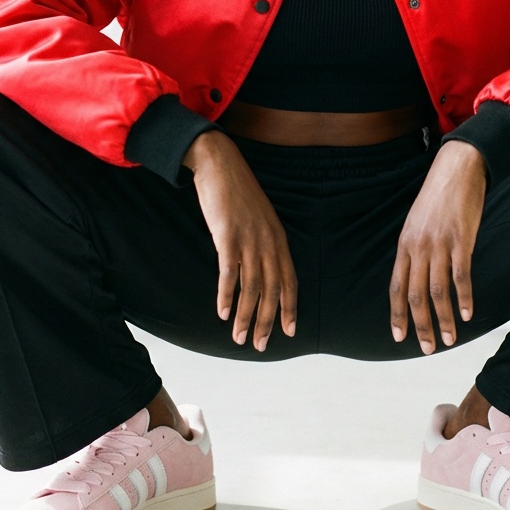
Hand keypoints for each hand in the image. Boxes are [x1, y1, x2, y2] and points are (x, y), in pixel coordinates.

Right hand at [183, 131, 296, 351]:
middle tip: (261, 345)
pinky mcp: (228, 237)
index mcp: (278, 238)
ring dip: (246, 316)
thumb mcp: (259, 217)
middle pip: (272, 290)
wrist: (220, 164)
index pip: (289, 279)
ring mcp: (249, 240)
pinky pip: (229, 274)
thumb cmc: (237, 191)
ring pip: (252, 288)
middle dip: (268, 321)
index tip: (289, 330)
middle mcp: (268, 242)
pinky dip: (227, 296)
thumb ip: (263, 240)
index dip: (289, 306)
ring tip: (240, 338)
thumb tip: (260, 264)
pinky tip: (223, 313)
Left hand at [389, 140, 486, 353]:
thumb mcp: (416, 224)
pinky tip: (468, 314)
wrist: (457, 169)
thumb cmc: (437, 198)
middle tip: (426, 348)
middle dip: (420, 325)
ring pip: (438, 291)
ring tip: (449, 340)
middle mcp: (418, 247)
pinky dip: (464, 298)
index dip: (397, 314)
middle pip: (415, 295)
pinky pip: (461, 276)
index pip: (396, 287)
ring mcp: (440, 244)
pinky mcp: (462, 240)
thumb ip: (414, 250)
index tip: (400, 337)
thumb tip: (415, 277)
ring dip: (443, 319)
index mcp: (404, 245)